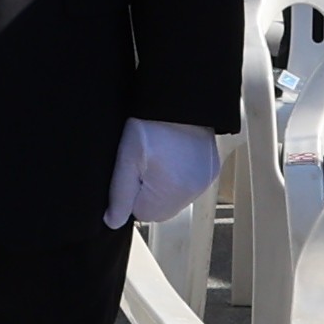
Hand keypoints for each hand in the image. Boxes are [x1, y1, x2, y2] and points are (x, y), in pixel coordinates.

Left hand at [100, 117, 221, 231]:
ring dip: (164, 186)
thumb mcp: (127, 158)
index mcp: (171, 193)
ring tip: (159, 156)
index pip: (142, 213)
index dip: (132, 193)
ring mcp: (205, 182)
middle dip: (149, 192)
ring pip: (174, 198)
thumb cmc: (150, 126)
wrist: (180, 100)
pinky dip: (179, 177)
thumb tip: (112, 223)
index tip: (133, 170)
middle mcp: (192, 193)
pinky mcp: (211, 171)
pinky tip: (173, 156)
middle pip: (160, 209)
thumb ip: (120, 194)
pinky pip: (189, 186)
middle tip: (145, 162)